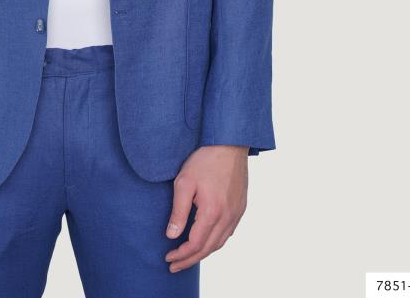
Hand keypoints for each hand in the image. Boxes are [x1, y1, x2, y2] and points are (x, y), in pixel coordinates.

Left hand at [163, 145, 248, 272]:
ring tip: (188, 257)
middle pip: (208, 248)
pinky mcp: (240, 207)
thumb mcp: (184, 182)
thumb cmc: (205, 160)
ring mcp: (236, 213)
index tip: (168, 257)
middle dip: (190, 260)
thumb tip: (172, 235)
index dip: (181, 255)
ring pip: (220, 243)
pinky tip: (206, 241)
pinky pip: (228, 232)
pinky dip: (215, 242)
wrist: (230, 143)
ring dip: (203, 253)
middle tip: (175, 266)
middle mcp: (227, 217)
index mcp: (212, 212)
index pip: (195, 244)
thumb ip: (178, 210)